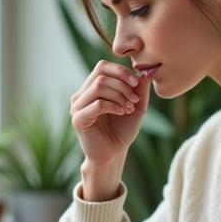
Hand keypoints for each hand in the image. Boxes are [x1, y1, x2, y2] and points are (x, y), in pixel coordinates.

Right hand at [70, 61, 152, 199]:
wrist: (114, 154)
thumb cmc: (122, 130)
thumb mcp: (136, 106)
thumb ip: (139, 89)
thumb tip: (142, 72)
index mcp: (92, 89)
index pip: (102, 67)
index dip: (121, 71)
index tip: (137, 83)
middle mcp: (81, 95)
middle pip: (101, 74)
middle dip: (122, 84)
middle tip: (134, 99)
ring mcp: (77, 107)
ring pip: (98, 86)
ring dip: (119, 95)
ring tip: (129, 108)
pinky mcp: (78, 120)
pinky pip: (96, 104)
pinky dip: (113, 105)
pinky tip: (122, 112)